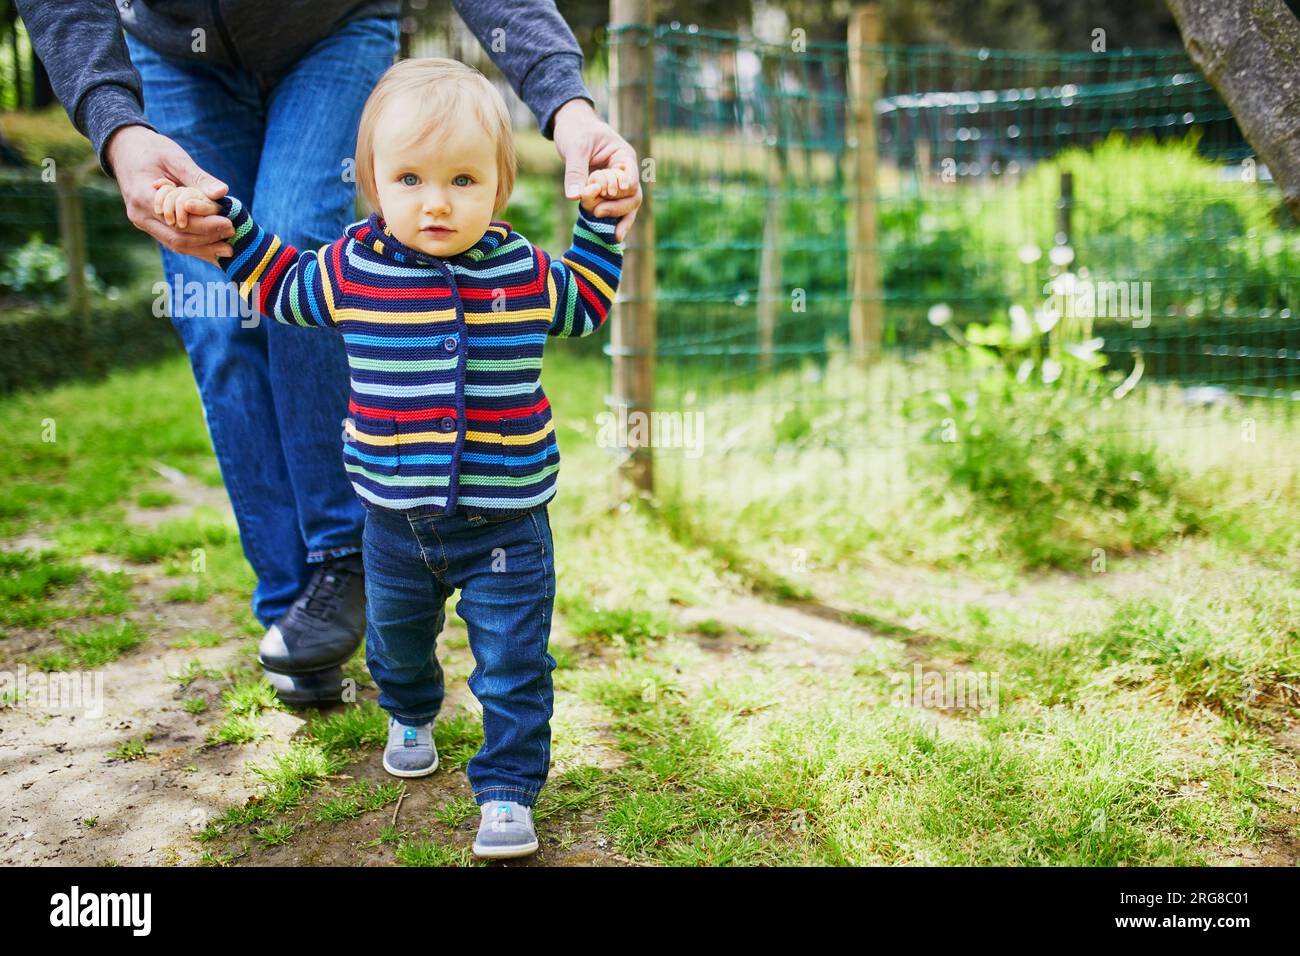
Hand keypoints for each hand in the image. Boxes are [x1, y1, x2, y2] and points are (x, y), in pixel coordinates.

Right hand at [105, 125, 234, 264]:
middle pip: (178, 238)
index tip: (229, 222)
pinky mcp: (150, 225)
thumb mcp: (174, 157)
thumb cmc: (151, 149)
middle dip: (208, 239)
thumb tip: (223, 192)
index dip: (205, 225)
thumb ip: (198, 177)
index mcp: (142, 196)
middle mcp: (140, 215)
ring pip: (176, 244)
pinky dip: (195, 246)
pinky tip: (215, 251)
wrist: (125, 149)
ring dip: (203, 248)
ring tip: (229, 248)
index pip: (178, 220)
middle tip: (233, 234)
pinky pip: (174, 240)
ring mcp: (143, 223)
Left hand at [552, 99, 641, 241]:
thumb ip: (576, 171)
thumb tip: (574, 197)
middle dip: (616, 207)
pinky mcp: (608, 192)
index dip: (619, 191)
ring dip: (617, 216)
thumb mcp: (575, 147)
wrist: (572, 125)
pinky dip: (614, 221)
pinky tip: (612, 236)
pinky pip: (616, 209)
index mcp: (623, 157)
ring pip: (628, 207)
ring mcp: (619, 183)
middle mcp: (625, 172)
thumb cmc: (576, 130)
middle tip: (596, 211)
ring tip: (604, 227)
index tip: (604, 192)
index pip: (630, 180)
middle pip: (633, 197)